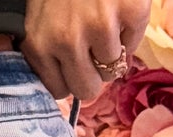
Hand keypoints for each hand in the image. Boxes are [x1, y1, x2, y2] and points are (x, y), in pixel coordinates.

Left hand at [20, 0, 149, 101]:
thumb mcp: (40, 13)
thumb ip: (48, 47)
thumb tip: (66, 83)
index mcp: (39, 43)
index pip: (58, 90)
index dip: (70, 76)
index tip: (74, 62)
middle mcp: (67, 41)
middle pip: (87, 90)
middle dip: (93, 73)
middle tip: (94, 48)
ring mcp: (101, 27)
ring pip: (112, 70)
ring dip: (111, 49)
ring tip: (104, 20)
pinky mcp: (131, 14)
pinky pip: (133, 46)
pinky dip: (129, 31)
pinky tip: (117, 9)